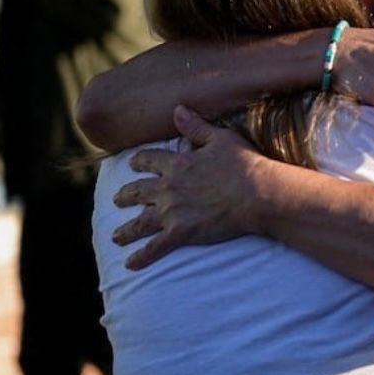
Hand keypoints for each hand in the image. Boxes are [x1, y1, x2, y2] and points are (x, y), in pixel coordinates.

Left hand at [112, 105, 265, 268]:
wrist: (257, 194)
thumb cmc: (244, 165)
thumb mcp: (220, 138)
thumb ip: (196, 126)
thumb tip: (178, 110)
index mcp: (177, 164)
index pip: (149, 160)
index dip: (139, 162)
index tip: (132, 164)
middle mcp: (168, 188)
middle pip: (138, 192)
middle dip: (125, 196)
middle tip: (117, 200)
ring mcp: (172, 212)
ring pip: (140, 222)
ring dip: (126, 230)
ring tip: (116, 237)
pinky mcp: (181, 233)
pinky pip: (155, 248)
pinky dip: (141, 257)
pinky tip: (130, 265)